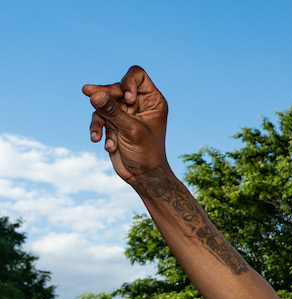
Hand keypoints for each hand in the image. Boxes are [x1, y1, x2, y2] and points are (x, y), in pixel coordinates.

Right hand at [83, 66, 168, 185]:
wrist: (143, 177)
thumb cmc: (146, 154)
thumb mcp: (130, 130)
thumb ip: (112, 110)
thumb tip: (93, 93)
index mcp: (152, 100)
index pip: (137, 75)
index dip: (127, 82)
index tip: (127, 98)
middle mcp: (138, 103)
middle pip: (115, 87)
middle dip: (103, 95)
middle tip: (86, 92)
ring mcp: (124, 112)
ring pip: (103, 102)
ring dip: (100, 119)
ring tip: (99, 137)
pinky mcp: (113, 122)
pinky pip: (98, 117)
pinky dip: (98, 129)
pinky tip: (103, 144)